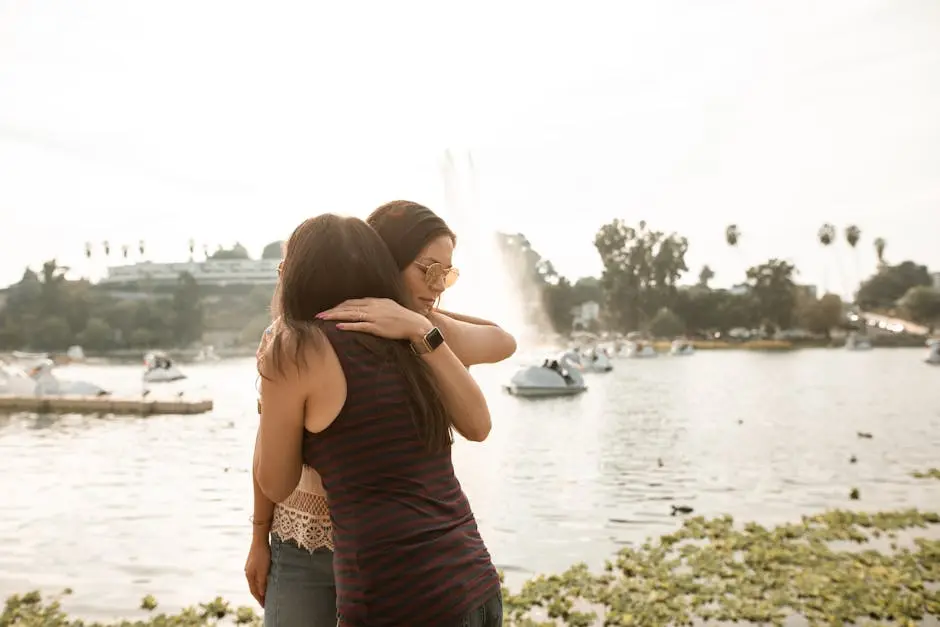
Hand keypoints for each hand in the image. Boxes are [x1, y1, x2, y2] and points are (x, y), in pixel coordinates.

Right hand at [244, 538, 270, 607]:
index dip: (259, 599)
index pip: (254, 591)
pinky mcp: (254, 562)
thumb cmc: (263, 554)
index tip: (265, 606)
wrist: (260, 539)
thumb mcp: (263, 570)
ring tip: (265, 594)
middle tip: (265, 603)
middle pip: (253, 587)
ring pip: (255, 581)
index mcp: (249, 575)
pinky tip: (264, 580)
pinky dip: (260, 581)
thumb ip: (262, 582)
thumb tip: (261, 594)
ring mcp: (250, 567)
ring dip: (259, 588)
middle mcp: (248, 572)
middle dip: (259, 596)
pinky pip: (256, 575)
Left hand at [317, 298, 431, 342]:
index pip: (352, 302)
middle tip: (319, 315)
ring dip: (335, 317)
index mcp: (375, 301)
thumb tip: (365, 309)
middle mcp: (373, 307)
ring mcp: (374, 317)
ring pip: (350, 315)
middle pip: (348, 307)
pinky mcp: (377, 327)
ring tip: (322, 319)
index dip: (339, 305)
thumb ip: (376, 307)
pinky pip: (359, 326)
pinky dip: (348, 326)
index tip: (330, 309)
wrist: (415, 325)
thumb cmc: (403, 318)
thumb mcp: (389, 307)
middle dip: (332, 311)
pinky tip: (338, 327)